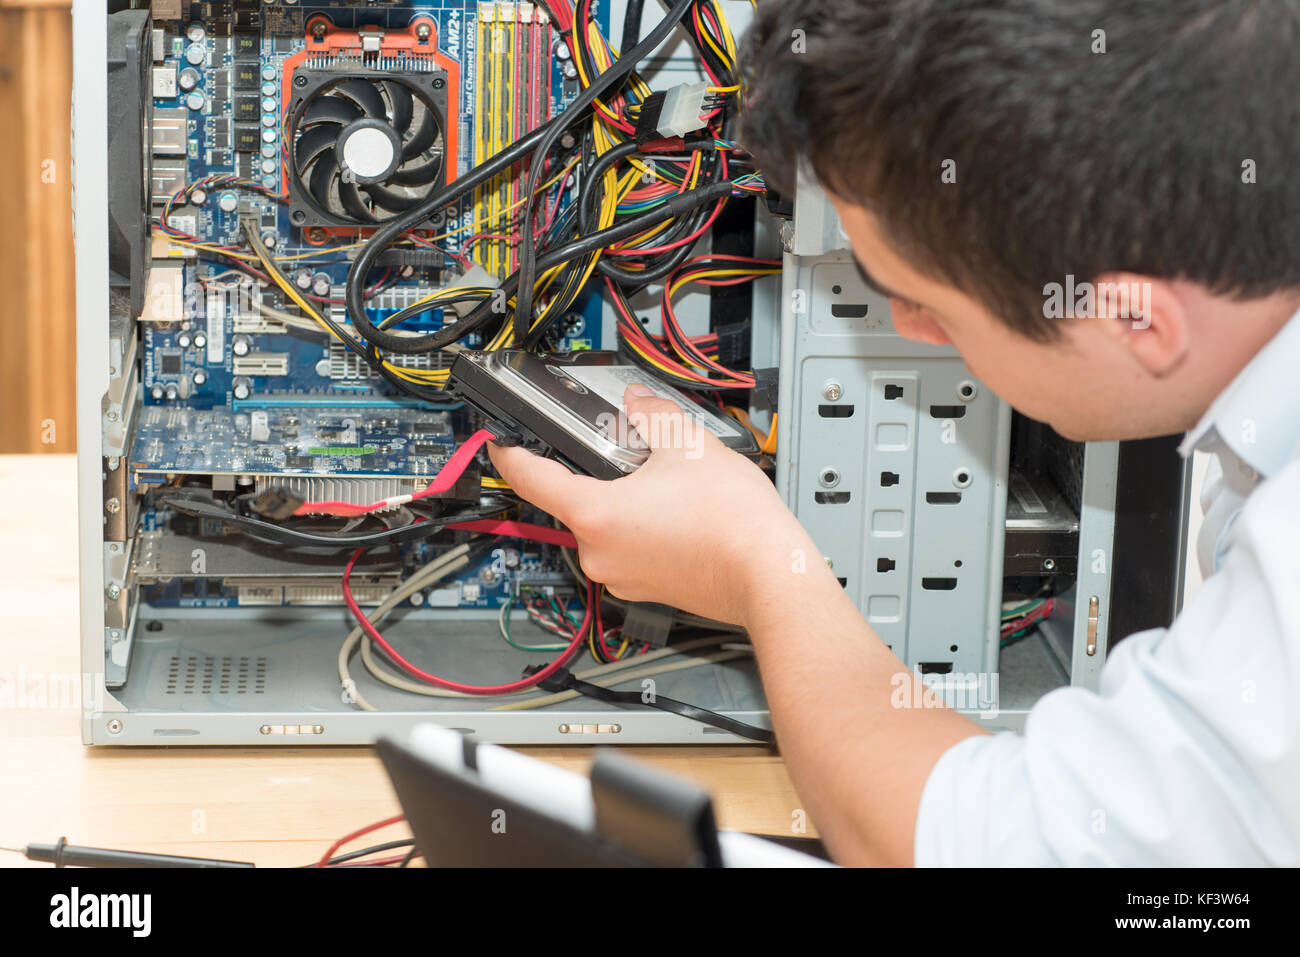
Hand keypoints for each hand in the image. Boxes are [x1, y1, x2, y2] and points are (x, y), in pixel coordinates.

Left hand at [487, 384, 815, 623]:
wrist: (770, 575)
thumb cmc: (733, 524)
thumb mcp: (689, 445)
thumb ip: (652, 415)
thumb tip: (638, 404)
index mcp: (595, 516)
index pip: (531, 478)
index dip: (509, 454)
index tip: (500, 442)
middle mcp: (599, 553)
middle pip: (576, 499)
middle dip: (598, 471)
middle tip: (631, 450)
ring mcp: (621, 575)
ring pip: (606, 524)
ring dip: (624, 499)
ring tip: (669, 483)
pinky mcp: (645, 587)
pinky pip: (629, 546)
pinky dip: (643, 525)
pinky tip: (679, 511)